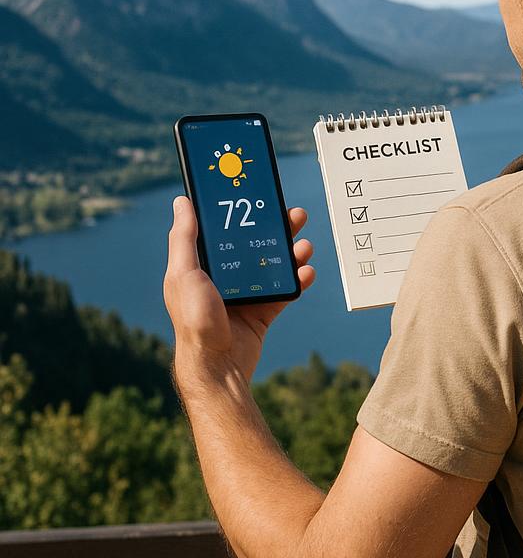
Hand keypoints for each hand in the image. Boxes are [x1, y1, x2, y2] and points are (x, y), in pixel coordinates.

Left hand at [163, 196, 315, 391]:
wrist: (217, 366)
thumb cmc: (193, 320)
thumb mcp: (184, 273)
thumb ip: (184, 238)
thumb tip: (182, 201)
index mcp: (203, 264)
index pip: (225, 228)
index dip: (241, 209)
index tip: (258, 192)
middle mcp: (225, 275)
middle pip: (256, 242)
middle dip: (277, 227)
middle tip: (296, 214)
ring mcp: (247, 293)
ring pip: (275, 264)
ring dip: (292, 252)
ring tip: (305, 246)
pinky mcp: (264, 310)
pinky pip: (286, 289)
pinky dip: (299, 279)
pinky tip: (307, 272)